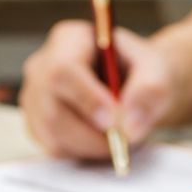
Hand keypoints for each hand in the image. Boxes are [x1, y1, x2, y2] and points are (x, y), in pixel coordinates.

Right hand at [20, 21, 175, 160]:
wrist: (135, 83)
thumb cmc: (142, 71)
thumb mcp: (157, 71)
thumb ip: (149, 91)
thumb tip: (129, 127)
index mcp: (68, 39)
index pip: (63, 70)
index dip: (86, 100)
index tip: (113, 123)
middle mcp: (42, 65)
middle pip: (53, 108)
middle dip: (91, 133)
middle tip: (124, 140)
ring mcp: (35, 96)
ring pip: (52, 132)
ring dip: (90, 145)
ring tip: (119, 138)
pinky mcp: (37, 123)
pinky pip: (54, 147)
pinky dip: (83, 152)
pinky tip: (103, 140)